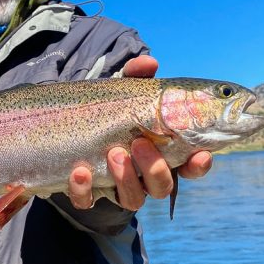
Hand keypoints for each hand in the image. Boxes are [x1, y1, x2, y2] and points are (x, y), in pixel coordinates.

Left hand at [68, 56, 212, 210]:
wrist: (63, 127)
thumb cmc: (106, 109)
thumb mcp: (120, 91)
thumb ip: (136, 76)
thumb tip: (149, 62)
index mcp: (159, 152)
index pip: (188, 166)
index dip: (198, 166)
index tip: (200, 154)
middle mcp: (141, 175)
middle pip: (162, 186)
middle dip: (156, 168)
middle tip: (140, 143)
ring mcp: (114, 186)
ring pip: (132, 199)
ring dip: (126, 178)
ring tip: (114, 153)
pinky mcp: (86, 192)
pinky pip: (87, 201)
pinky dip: (83, 190)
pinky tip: (79, 171)